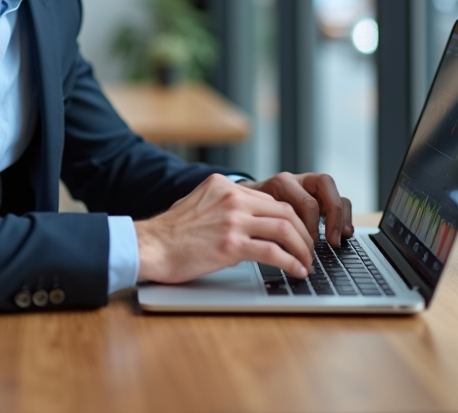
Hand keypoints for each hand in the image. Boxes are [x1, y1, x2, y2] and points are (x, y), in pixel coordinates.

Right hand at [134, 174, 313, 283]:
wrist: (149, 246)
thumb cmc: (169, 233)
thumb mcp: (199, 204)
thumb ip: (223, 207)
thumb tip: (247, 224)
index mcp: (225, 186)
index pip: (271, 199)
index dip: (291, 220)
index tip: (298, 236)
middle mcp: (231, 198)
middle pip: (284, 211)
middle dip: (303, 234)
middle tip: (309, 251)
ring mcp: (232, 220)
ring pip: (284, 229)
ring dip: (301, 249)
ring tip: (306, 263)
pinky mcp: (230, 244)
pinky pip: (272, 252)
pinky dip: (290, 263)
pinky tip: (296, 272)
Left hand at [238, 172, 352, 246]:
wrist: (248, 200)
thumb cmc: (252, 212)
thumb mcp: (257, 218)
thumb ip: (271, 230)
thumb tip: (287, 255)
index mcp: (282, 183)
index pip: (306, 202)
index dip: (312, 226)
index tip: (310, 246)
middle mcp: (299, 180)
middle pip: (326, 184)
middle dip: (333, 214)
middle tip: (333, 240)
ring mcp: (312, 187)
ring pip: (336, 192)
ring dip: (342, 216)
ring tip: (344, 236)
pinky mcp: (321, 197)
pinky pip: (339, 202)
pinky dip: (344, 217)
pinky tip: (345, 234)